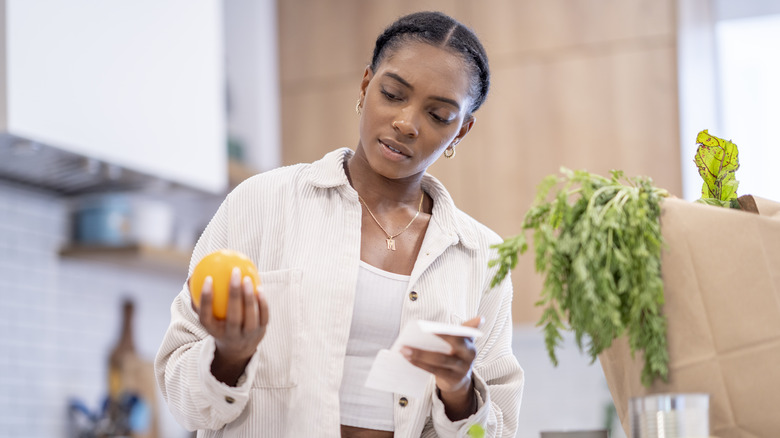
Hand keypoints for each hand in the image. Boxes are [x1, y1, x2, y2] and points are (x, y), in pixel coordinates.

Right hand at [192, 267, 268, 385]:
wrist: (237, 348)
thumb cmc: (218, 324)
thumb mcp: (206, 316)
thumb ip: (198, 299)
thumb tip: (191, 276)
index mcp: (213, 332)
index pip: (206, 317)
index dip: (206, 299)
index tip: (208, 278)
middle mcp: (231, 336)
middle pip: (233, 317)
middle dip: (234, 294)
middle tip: (235, 272)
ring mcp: (248, 335)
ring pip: (250, 318)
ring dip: (249, 297)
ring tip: (247, 278)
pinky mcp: (261, 332)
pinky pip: (263, 316)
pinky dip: (262, 303)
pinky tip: (259, 287)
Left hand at [401, 316, 482, 419]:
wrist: (459, 380)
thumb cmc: (453, 355)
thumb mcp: (457, 343)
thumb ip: (451, 332)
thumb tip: (428, 329)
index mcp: (470, 341)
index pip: (470, 330)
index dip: (472, 324)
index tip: (475, 318)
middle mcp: (470, 354)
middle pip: (455, 342)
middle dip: (439, 336)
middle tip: (422, 331)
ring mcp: (462, 368)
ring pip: (440, 359)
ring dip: (420, 353)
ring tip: (404, 349)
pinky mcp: (453, 379)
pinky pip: (434, 370)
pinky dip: (420, 363)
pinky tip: (409, 358)